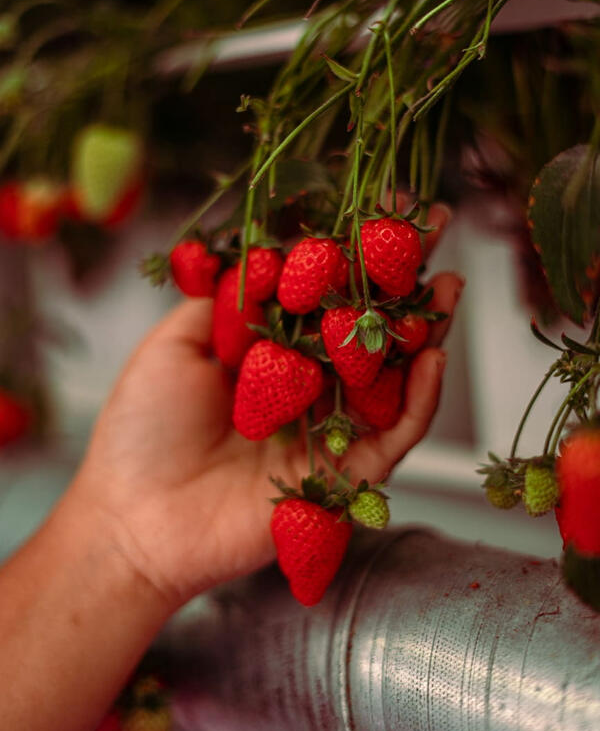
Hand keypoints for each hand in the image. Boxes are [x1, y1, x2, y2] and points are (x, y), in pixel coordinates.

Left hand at [74, 203, 462, 610]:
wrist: (135, 518)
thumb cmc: (143, 432)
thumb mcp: (174, 344)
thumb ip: (225, 300)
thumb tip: (267, 255)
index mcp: (269, 355)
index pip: (322, 296)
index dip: (350, 256)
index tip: (378, 211)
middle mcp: (306, 388)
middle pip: (366, 329)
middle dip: (402, 281)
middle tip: (433, 234)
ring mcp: (330, 431)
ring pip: (393, 378)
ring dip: (427, 332)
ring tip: (450, 288)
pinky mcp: (345, 478)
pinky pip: (394, 436)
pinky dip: (420, 400)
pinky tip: (433, 358)